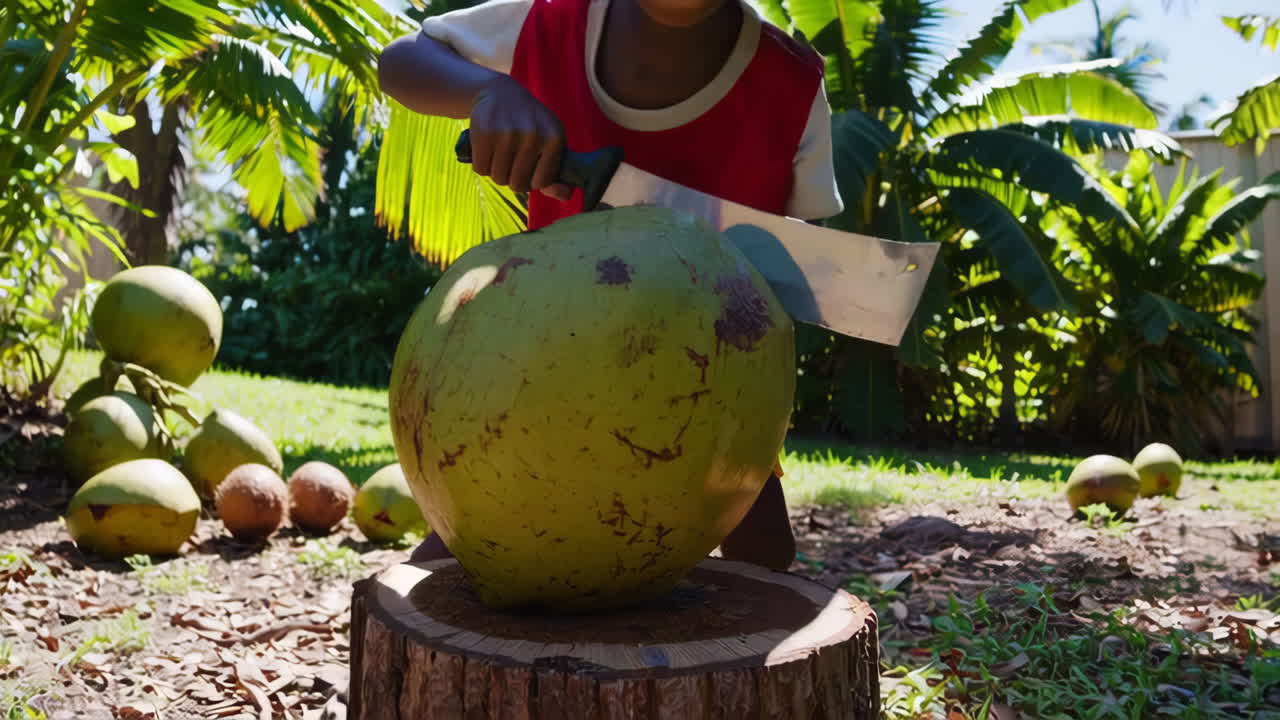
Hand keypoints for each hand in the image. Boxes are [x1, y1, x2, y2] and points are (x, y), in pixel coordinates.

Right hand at [469, 76, 571, 200]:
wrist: (499, 93)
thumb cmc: (529, 126)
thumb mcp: (548, 144)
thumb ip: (556, 174)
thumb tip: (566, 195)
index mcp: (555, 138)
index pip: (541, 183)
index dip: (532, 180)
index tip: (530, 167)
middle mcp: (533, 134)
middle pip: (518, 184)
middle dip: (512, 179)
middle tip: (512, 161)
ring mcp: (508, 132)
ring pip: (498, 178)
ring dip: (496, 173)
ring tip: (500, 154)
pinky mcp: (484, 132)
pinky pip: (481, 170)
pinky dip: (482, 165)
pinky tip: (487, 149)